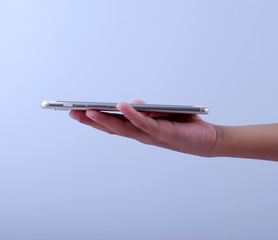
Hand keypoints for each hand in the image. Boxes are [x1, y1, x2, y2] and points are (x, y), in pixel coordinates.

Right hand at [69, 100, 217, 156]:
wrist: (207, 140)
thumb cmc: (183, 126)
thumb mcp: (161, 114)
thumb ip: (146, 110)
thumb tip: (133, 103)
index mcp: (138, 130)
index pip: (112, 125)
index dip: (93, 120)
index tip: (76, 111)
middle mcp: (140, 135)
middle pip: (111, 127)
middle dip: (90, 120)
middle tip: (70, 112)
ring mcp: (150, 134)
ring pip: (123, 127)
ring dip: (104, 119)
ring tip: (87, 110)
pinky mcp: (162, 132)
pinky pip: (144, 122)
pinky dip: (132, 114)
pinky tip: (120, 105)